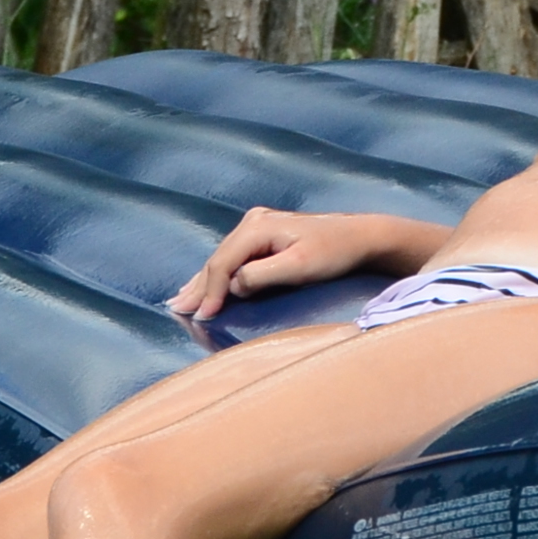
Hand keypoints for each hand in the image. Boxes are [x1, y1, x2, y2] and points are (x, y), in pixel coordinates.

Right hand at [168, 208, 435, 318]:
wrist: (360, 236)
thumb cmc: (333, 253)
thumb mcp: (300, 267)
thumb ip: (263, 275)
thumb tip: (234, 285)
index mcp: (258, 226)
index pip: (224, 263)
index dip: (210, 291)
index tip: (201, 317)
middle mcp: (252, 221)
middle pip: (218, 259)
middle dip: (197, 286)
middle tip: (177, 311)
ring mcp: (257, 225)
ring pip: (222, 257)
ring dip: (203, 280)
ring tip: (180, 300)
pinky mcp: (264, 234)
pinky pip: (233, 256)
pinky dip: (217, 273)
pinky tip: (204, 282)